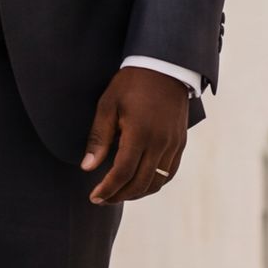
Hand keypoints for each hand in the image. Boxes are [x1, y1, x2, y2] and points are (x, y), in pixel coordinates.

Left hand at [82, 66, 191, 204]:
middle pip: (141, 183)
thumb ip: (98, 138)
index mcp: (140, 134)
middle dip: (120, 195)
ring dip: (137, 193)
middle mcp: (160, 143)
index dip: (108, 189)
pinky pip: (169, 172)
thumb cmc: (131, 84)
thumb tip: (87, 166)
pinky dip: (154, 183)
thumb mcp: (107, 106)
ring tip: (118, 193)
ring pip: (157, 181)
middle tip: (102, 200)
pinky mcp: (180, 143)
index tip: (94, 197)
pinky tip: (140, 183)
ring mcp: (174, 144)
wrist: (165, 68)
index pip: (123, 172)